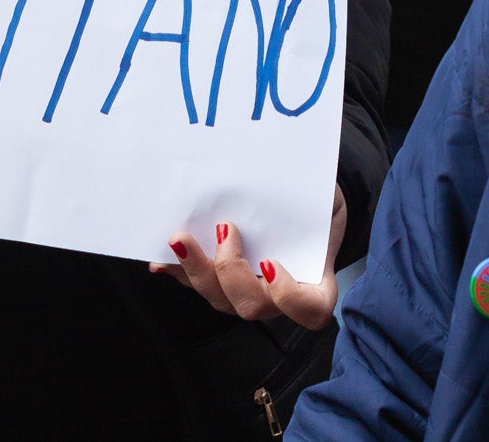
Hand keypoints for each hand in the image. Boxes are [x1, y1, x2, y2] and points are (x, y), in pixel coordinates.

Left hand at [153, 187, 345, 326]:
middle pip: (251, 305)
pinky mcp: (221, 285)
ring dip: (195, 271)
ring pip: (220, 299)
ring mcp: (248, 296)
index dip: (288, 297)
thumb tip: (279, 180)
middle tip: (224, 230)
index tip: (270, 262)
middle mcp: (279, 300)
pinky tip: (161, 259)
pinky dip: (179, 272)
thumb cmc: (319, 206)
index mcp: (315, 285)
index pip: (309, 310)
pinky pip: (199, 286)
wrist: (306, 207)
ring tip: (180, 239)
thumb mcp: (327, 199)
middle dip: (229, 273)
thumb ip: (314, 199)